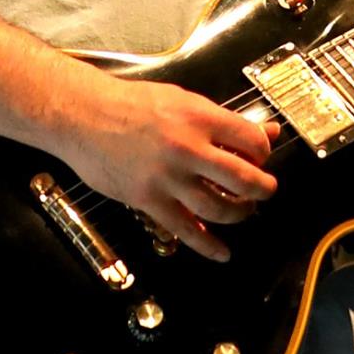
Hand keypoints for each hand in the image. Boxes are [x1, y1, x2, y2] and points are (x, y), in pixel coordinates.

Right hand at [50, 75, 278, 261]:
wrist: (85, 116)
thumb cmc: (133, 103)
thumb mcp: (184, 100)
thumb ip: (225, 119)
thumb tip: (268, 131)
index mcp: (200, 118)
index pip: (251, 140)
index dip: (263, 152)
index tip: (260, 157)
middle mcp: (188, 148)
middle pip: (242, 178)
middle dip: (263, 188)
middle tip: (266, 190)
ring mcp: (167, 177)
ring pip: (218, 207)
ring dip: (239, 213)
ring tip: (244, 210)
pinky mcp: (148, 200)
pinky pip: (184, 228)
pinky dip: (207, 245)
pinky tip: (222, 252)